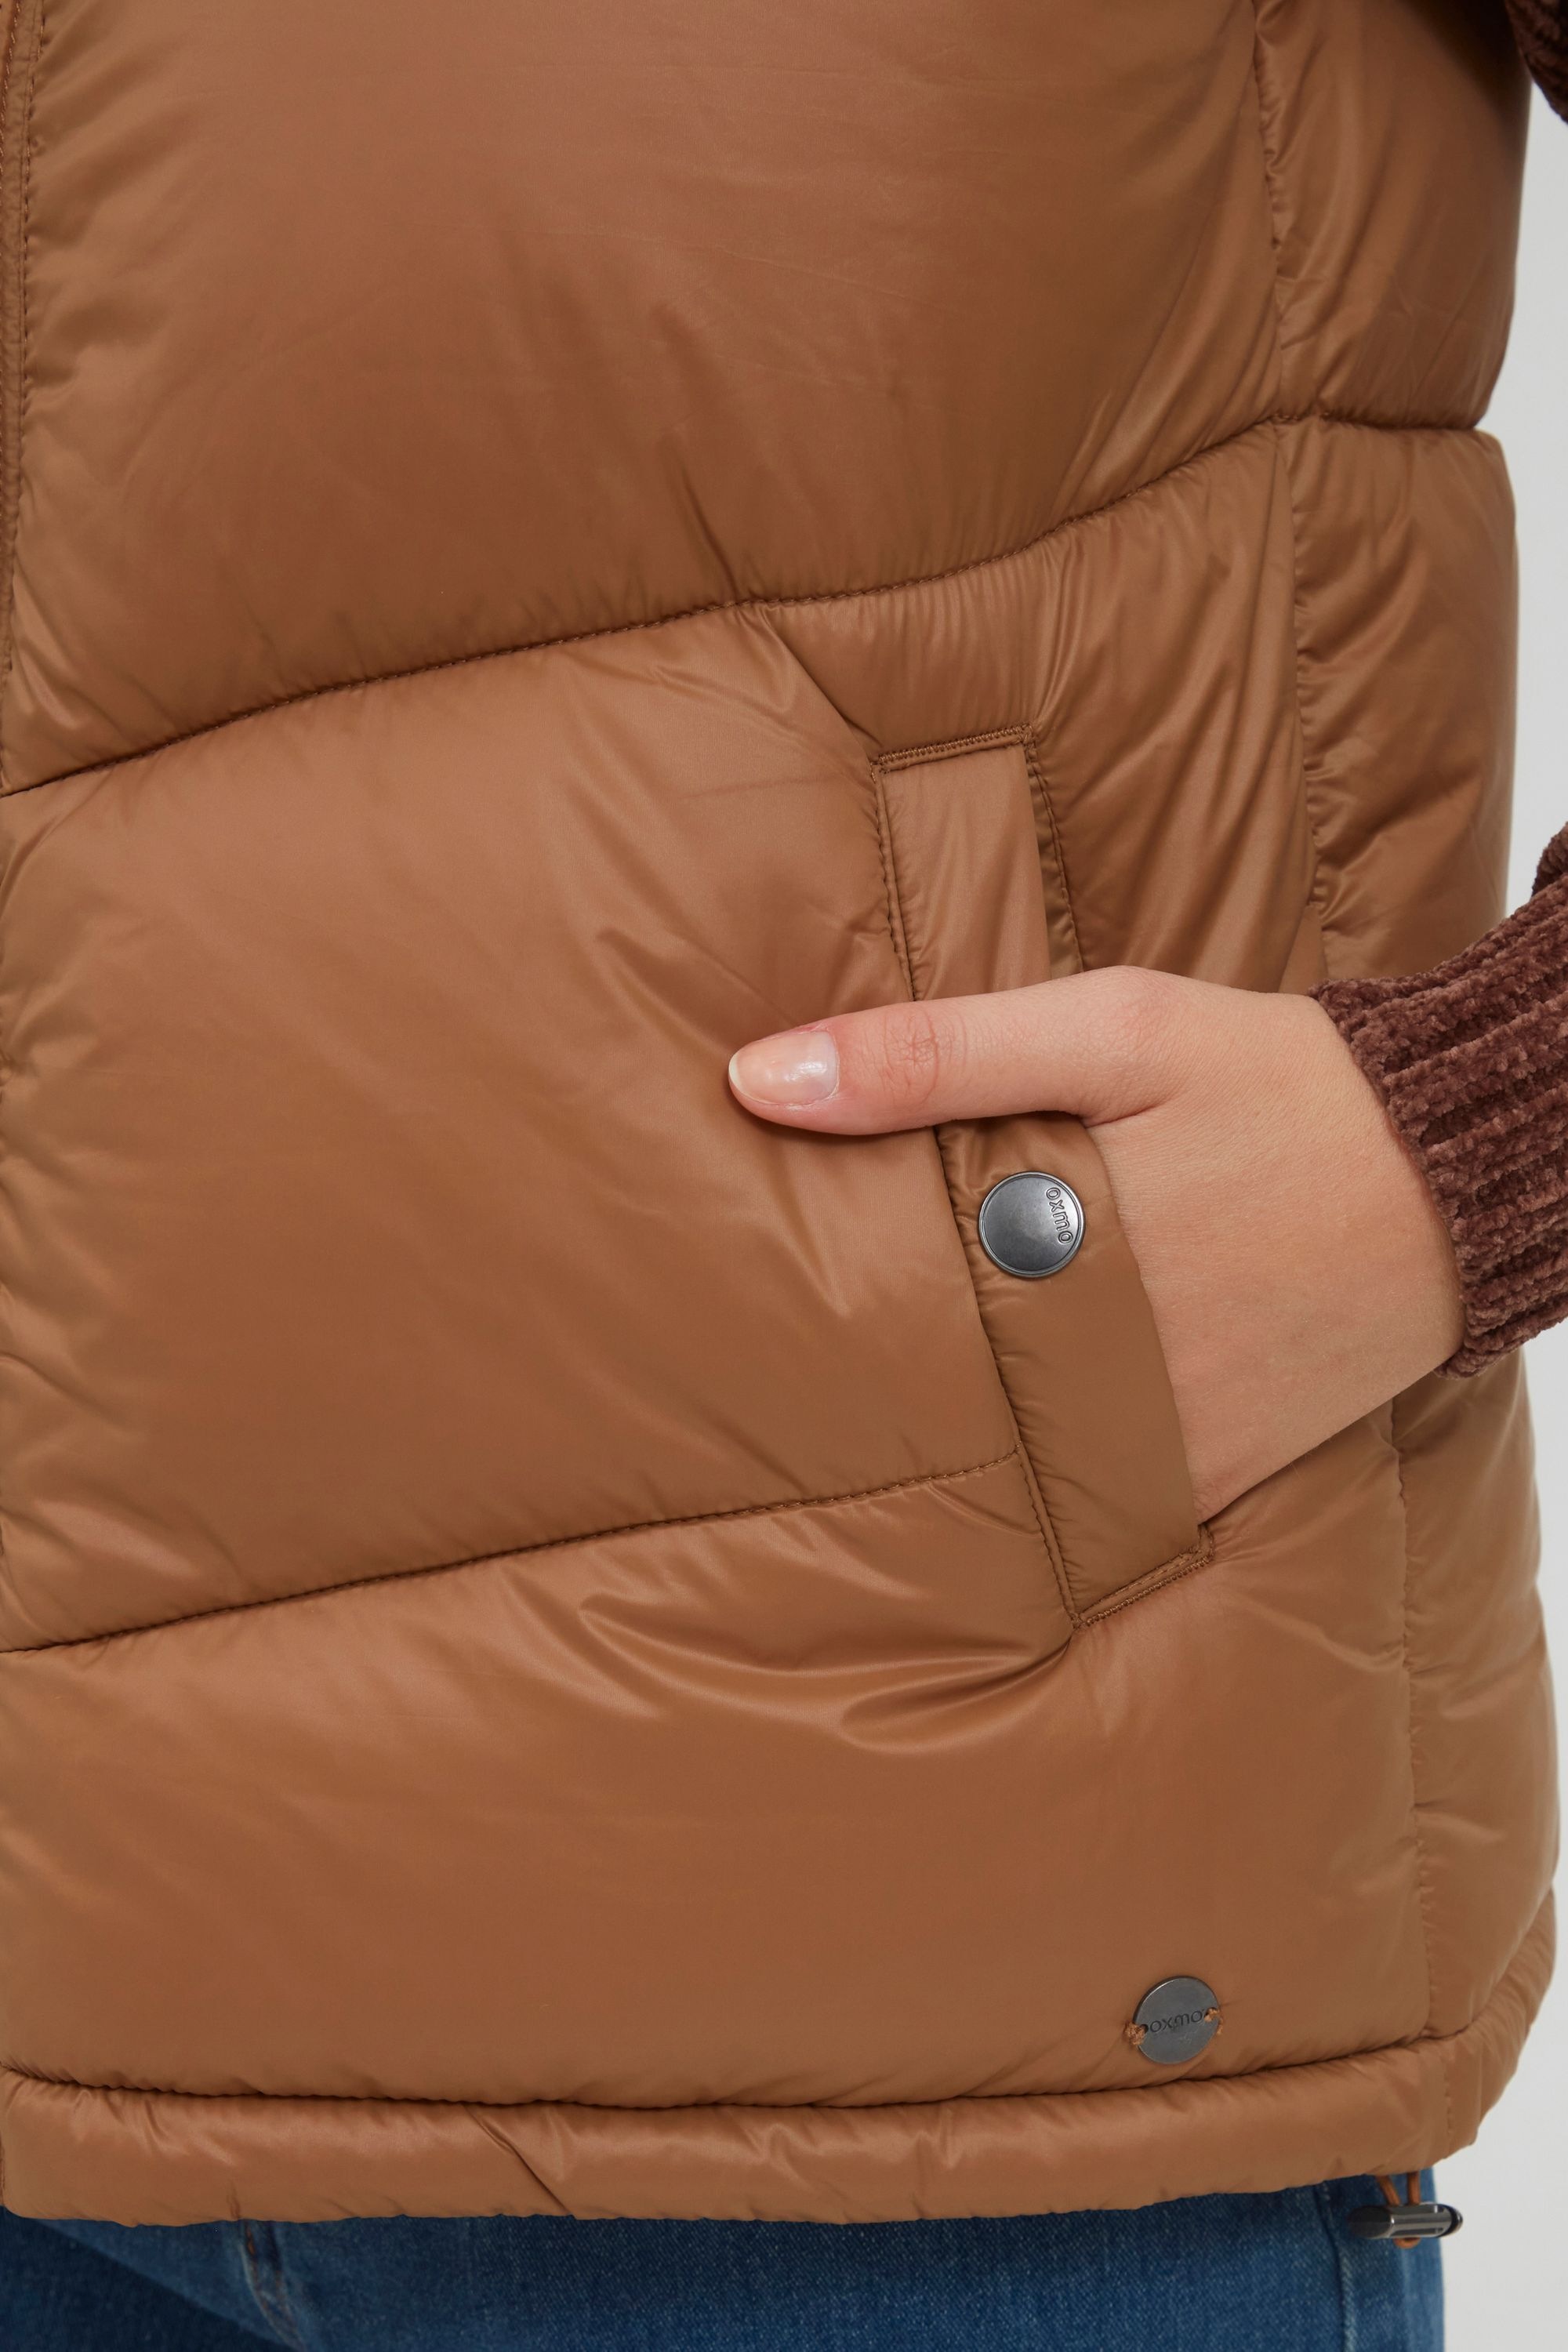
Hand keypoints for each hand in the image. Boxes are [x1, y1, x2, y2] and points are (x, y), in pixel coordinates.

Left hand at [728, 969, 1464, 1520]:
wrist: (1457, 1171)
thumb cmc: (1278, 1083)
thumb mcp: (1113, 1029)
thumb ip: (937, 1054)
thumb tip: (759, 1080)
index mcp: (1062, 1253)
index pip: (878, 1309)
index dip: (795, 1313)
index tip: (727, 1309)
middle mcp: (1109, 1367)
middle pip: (928, 1397)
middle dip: (852, 1381)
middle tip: (764, 1373)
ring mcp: (1167, 1438)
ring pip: (1004, 1463)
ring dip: (944, 1438)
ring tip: (859, 1417)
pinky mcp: (1219, 1473)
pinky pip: (1098, 1501)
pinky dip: (1043, 1476)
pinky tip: (995, 1445)